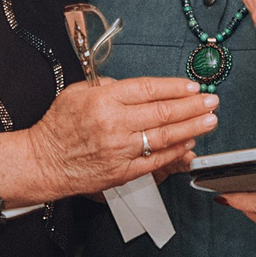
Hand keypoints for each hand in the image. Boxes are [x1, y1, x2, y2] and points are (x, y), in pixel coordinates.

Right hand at [13, 73, 215, 197]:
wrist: (44, 161)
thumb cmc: (59, 127)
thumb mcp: (77, 92)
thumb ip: (108, 86)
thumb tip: (138, 88)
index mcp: (104, 100)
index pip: (149, 89)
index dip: (175, 87)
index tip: (193, 86)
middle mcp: (114, 124)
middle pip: (164, 112)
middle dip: (193, 105)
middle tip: (211, 100)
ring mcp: (120, 149)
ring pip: (165, 136)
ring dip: (192, 127)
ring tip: (210, 120)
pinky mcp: (123, 171)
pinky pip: (157, 160)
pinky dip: (176, 151)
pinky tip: (189, 143)